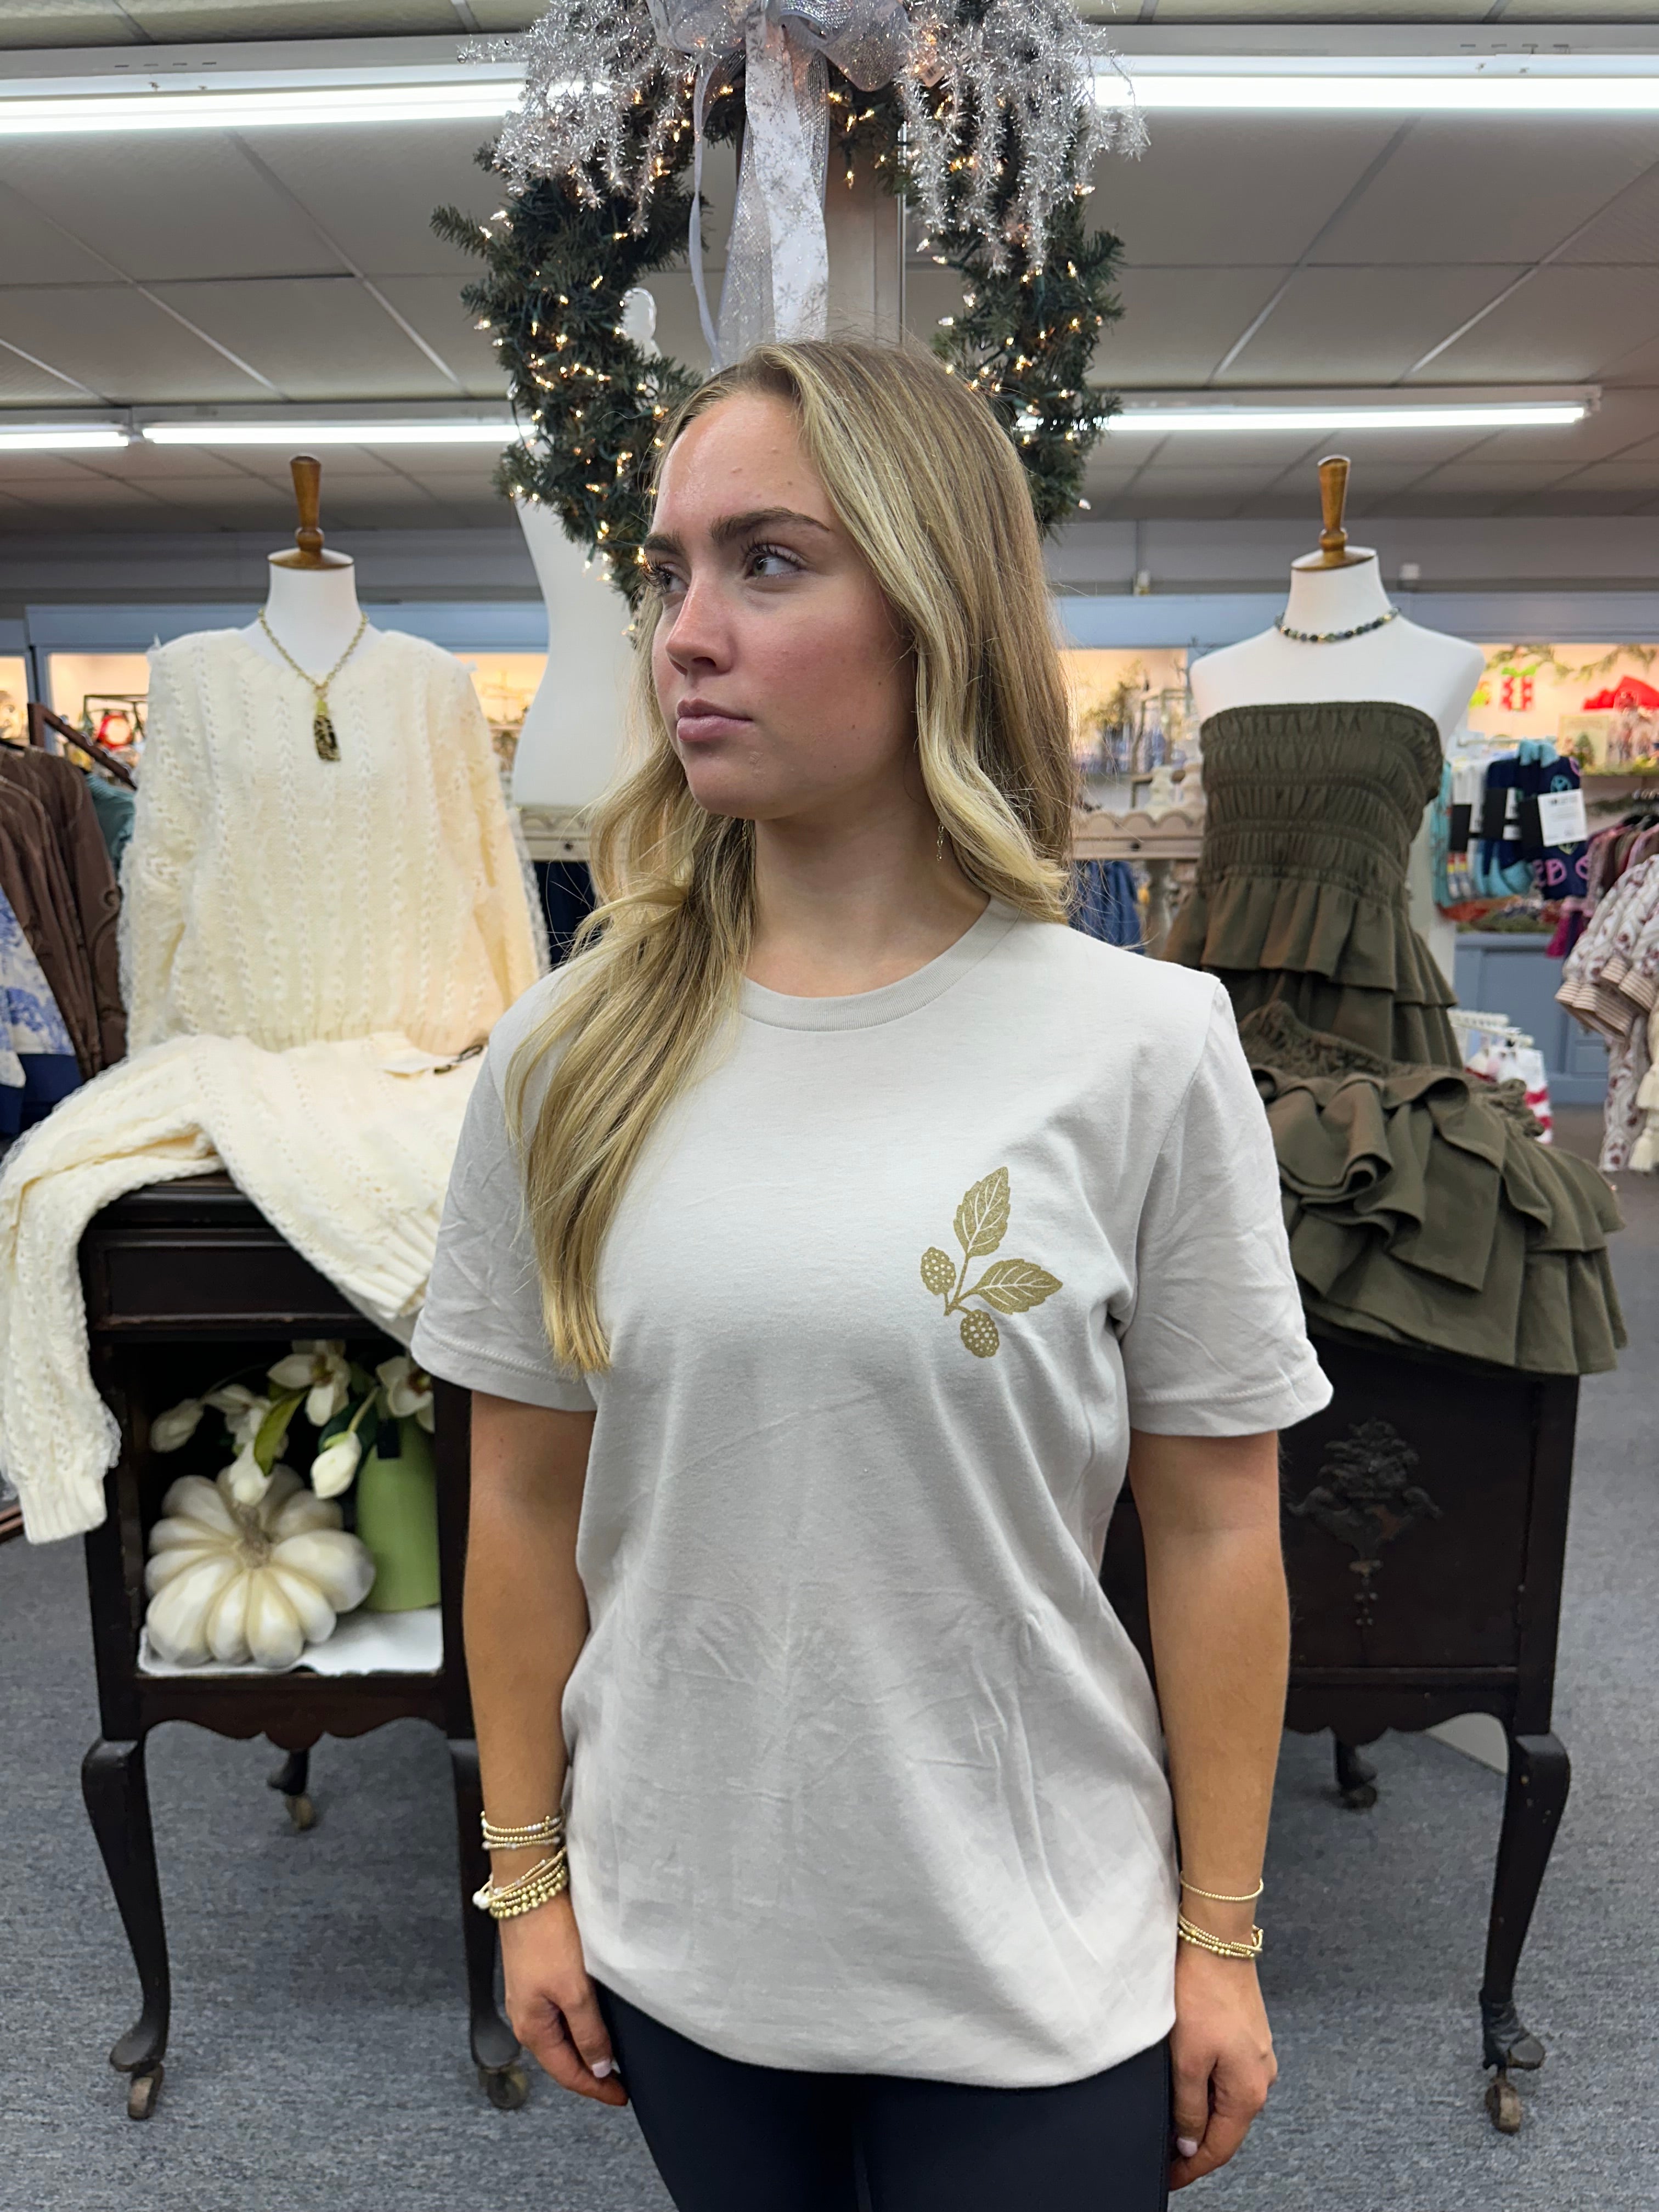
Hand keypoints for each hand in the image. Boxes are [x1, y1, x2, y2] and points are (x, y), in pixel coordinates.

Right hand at [499, 1891, 626, 2106]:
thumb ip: (588, 2032)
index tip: (623, 2097)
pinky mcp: (535, 1977)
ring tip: (612, 2059)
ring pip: (560, 2038)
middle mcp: (526, 2018)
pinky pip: (558, 2016)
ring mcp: (529, 1997)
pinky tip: (593, 2024)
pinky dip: (578, 2028)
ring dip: (584, 2051)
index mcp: (532, 2028)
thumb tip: (600, 2068)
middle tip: (621, 2083)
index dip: (597, 2089)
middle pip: (562, 2058)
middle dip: (590, 2074)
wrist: (528, 1888)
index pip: (568, 2073)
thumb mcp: (574, 1990)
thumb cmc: (548, 1936)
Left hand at [1168, 1946, 1275, 2189]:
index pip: (1220, 2148)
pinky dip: (1208, 2093)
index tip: (1167, 2178)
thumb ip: (1189, 2106)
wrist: (1217, 1941)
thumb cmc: (1202, 1994)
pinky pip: (1228, 2079)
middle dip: (1196, 2146)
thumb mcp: (1187, 2058)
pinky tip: (1188, 2091)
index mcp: (1249, 2092)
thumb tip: (1190, 2143)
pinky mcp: (1249, 2038)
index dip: (1191, 2168)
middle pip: (1227, 2129)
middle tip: (1164, 2157)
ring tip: (1171, 2127)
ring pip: (1227, 2103)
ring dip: (1201, 2118)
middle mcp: (1262, 2079)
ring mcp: (1258, 2057)